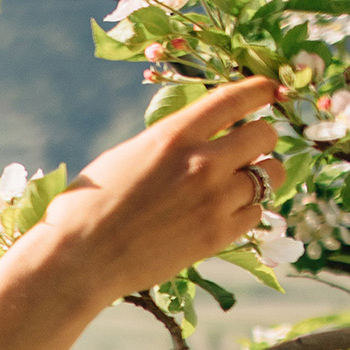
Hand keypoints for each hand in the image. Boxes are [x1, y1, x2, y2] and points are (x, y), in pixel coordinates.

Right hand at [17, 75, 281, 306]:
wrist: (79, 259)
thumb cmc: (90, 205)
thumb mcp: (128, 155)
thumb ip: (171, 142)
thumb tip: (204, 133)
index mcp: (174, 135)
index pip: (236, 98)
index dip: (260, 89)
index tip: (269, 90)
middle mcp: (202, 163)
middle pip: (266, 133)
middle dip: (262, 136)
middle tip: (249, 146)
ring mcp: (214, 201)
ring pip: (270, 175)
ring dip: (259, 174)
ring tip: (238, 182)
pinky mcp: (217, 236)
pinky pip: (256, 213)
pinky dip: (246, 209)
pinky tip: (223, 211)